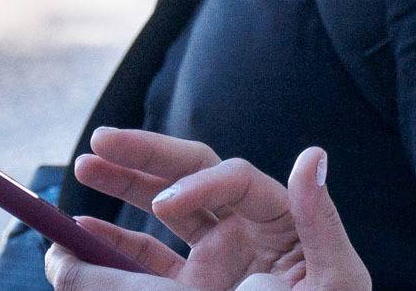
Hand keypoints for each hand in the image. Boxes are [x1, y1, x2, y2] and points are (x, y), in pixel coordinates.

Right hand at [44, 129, 370, 290]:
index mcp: (279, 218)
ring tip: (84, 166)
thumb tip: (311, 154)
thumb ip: (319, 219)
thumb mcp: (337, 275)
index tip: (167, 206)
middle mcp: (243, 230)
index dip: (198, 184)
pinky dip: (111, 249)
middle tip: (101, 140)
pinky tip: (78, 236)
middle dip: (145, 155)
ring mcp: (214, 260)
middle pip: (190, 175)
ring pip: (160, 211)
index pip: (234, 179)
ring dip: (121, 187)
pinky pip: (146, 264)